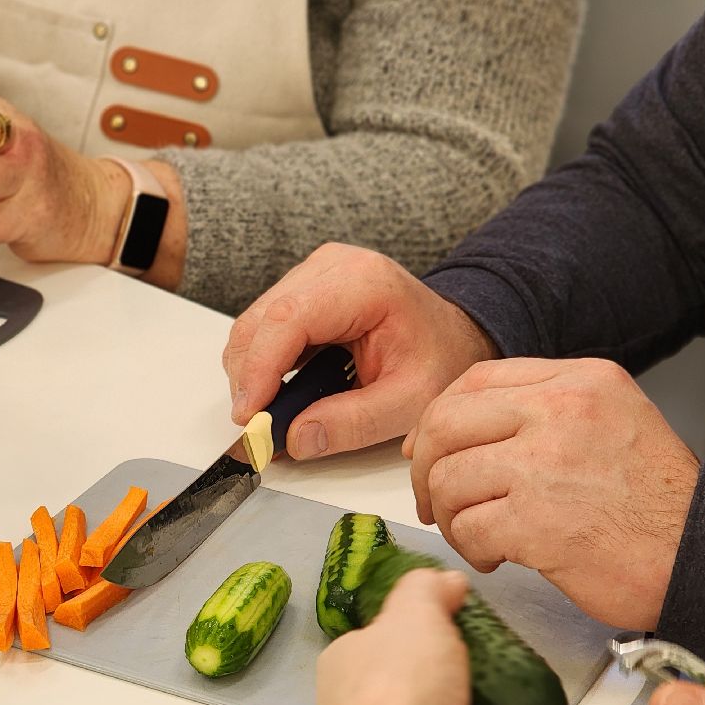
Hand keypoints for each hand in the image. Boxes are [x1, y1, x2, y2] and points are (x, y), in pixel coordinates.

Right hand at [221, 244, 495, 459]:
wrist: (454, 333)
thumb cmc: (439, 357)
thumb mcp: (409, 402)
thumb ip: (352, 424)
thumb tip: (293, 438)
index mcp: (362, 284)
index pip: (288, 319)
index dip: (259, 370)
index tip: (250, 417)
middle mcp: (331, 267)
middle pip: (259, 321)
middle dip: (249, 380)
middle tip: (258, 429)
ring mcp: (312, 273)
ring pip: (252, 325)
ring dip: (253, 375)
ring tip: (275, 414)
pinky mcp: (302, 288)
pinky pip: (262, 327)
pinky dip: (262, 366)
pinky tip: (282, 392)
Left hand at [279, 570, 559, 704]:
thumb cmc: (396, 695)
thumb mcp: (407, 617)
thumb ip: (425, 591)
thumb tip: (446, 582)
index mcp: (355, 672)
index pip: (388, 640)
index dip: (424, 624)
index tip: (465, 611)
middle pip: (442, 683)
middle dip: (480, 669)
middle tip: (514, 649)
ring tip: (542, 686)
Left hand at [405, 358, 699, 631]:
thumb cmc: (656, 502)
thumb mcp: (610, 421)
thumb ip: (540, 411)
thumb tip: (447, 428)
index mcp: (580, 380)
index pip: (475, 381)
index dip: (437, 417)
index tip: (425, 449)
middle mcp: (561, 411)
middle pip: (446, 424)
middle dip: (426, 469)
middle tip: (434, 501)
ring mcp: (545, 465)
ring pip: (448, 479)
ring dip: (451, 517)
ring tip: (479, 535)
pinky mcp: (536, 521)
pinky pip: (467, 528)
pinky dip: (471, 548)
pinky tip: (497, 557)